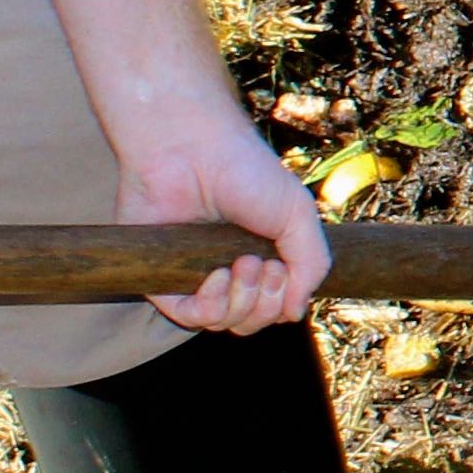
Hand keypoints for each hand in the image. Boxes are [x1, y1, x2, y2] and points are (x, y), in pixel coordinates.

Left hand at [113, 103, 331, 334]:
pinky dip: (209, 307)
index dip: (282, 301)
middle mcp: (226, 271)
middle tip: (261, 265)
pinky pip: (188, 316)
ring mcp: (193, 275)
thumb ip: (311, 265)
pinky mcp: (161, 277)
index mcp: (258, 257)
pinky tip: (217, 277)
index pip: (273, 307)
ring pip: (223, 322)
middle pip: (251, 321)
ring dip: (241, 302)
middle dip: (264, 302)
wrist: (193, 150)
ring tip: (241, 264)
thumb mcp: (298, 216)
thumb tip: (296, 312)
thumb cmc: (246, 172)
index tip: (282, 268)